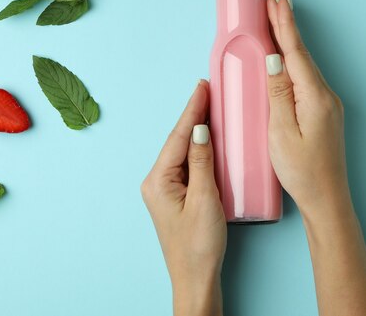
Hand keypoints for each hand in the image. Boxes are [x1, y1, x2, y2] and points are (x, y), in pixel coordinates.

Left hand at [141, 80, 225, 315]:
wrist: (195, 278)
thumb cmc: (198, 245)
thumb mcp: (205, 200)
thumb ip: (201, 162)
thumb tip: (199, 130)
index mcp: (158, 181)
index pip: (178, 137)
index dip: (192, 110)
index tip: (202, 88)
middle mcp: (157, 182)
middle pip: (177, 141)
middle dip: (192, 115)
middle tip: (207, 90)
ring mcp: (165, 189)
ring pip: (182, 151)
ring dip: (195, 130)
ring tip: (208, 107)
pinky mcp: (176, 196)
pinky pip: (187, 164)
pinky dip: (198, 149)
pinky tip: (207, 139)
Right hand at [265, 0, 349, 215]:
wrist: (326, 199)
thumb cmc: (302, 171)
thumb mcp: (281, 133)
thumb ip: (278, 94)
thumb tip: (274, 61)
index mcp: (315, 97)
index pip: (296, 53)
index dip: (285, 26)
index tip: (277, 2)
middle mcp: (326, 96)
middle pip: (302, 55)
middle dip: (288, 27)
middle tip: (277, 2)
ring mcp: (327, 104)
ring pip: (305, 66)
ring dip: (291, 43)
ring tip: (278, 22)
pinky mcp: (324, 113)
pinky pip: (307, 79)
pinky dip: (295, 62)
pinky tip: (287, 59)